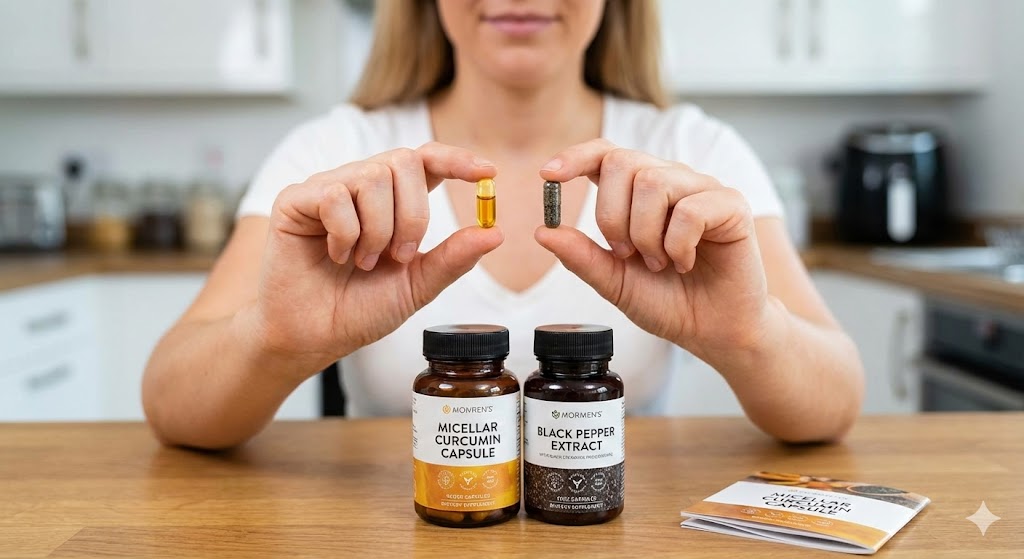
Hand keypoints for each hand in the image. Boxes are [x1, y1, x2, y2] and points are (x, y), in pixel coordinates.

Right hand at [252, 142, 502, 365]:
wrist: (311, 337)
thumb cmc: (357, 309)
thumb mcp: (416, 286)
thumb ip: (453, 259)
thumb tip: (494, 233)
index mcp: (394, 202)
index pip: (427, 160)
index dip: (456, 159)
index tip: (488, 173)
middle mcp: (361, 186)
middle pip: (404, 162)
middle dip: (413, 215)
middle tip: (398, 256)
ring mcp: (328, 188)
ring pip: (372, 177)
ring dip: (378, 230)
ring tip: (362, 262)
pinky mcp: (296, 199)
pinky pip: (335, 195)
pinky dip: (345, 233)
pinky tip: (335, 255)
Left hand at [535, 139, 773, 357]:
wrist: (713, 331)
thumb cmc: (668, 301)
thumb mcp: (614, 281)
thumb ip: (581, 256)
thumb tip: (543, 231)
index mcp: (638, 193)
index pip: (605, 153)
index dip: (576, 156)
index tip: (548, 175)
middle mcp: (670, 180)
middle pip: (622, 162)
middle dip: (612, 216)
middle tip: (627, 253)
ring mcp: (702, 189)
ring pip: (653, 181)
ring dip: (646, 233)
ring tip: (659, 262)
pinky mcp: (731, 205)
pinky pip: (690, 208)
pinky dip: (677, 244)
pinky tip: (686, 263)